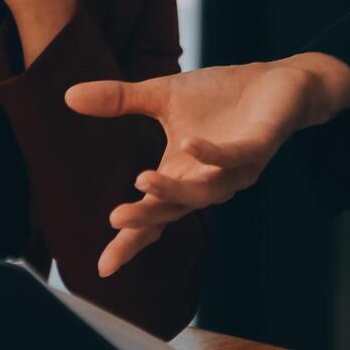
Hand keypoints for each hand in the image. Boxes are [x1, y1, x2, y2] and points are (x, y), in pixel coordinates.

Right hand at [66, 52, 349, 275]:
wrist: (280, 82)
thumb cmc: (222, 96)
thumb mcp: (162, 95)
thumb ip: (120, 101)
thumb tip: (69, 96)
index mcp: (183, 175)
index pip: (153, 215)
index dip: (130, 242)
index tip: (104, 267)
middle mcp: (210, 181)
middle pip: (174, 210)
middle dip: (146, 217)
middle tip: (115, 217)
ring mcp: (237, 169)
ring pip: (204, 191)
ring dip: (174, 189)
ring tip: (141, 181)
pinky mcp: (260, 147)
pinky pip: (235, 158)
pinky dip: (213, 154)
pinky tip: (190, 144)